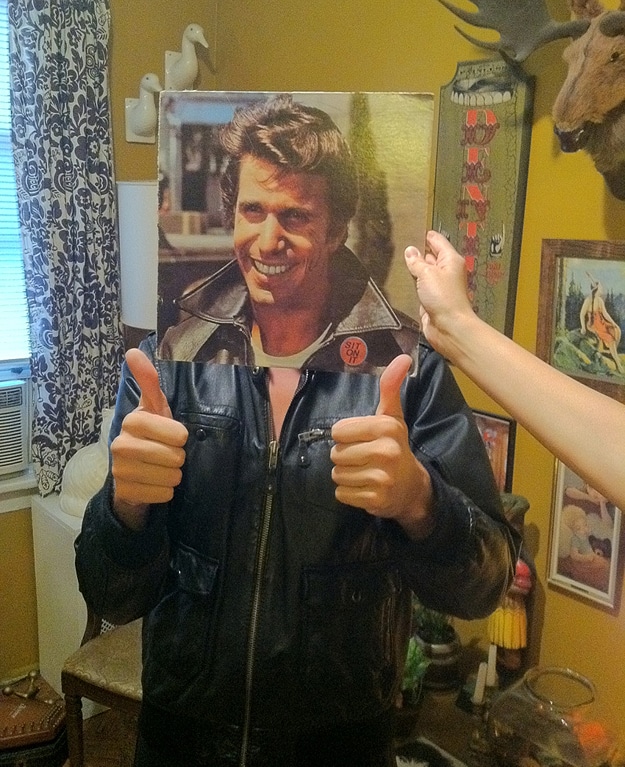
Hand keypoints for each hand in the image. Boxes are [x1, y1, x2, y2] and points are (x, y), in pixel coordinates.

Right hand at [111, 348, 187, 529]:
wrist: (133, 473)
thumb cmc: (151, 435)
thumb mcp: (155, 408)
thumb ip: (149, 382)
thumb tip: (132, 351)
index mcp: (132, 420)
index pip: (176, 433)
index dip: (181, 437)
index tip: (176, 437)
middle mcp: (120, 443)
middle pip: (174, 456)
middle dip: (178, 458)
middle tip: (168, 455)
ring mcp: (119, 469)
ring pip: (171, 476)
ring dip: (173, 475)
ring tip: (162, 469)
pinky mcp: (124, 491)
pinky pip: (163, 494)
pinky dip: (166, 491)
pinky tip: (155, 484)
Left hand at [330, 355, 433, 537]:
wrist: (413, 488)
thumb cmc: (395, 447)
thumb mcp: (392, 417)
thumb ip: (391, 387)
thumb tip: (404, 357)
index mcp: (386, 427)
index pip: (338, 431)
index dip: (345, 436)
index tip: (361, 440)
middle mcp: (386, 451)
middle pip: (336, 453)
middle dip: (344, 457)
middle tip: (363, 459)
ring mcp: (382, 477)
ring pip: (337, 474)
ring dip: (345, 475)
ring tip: (364, 472)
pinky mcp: (375, 499)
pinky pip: (342, 494)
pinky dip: (348, 493)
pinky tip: (364, 488)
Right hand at [404, 231, 473, 352]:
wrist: (448, 327)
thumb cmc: (443, 297)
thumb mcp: (427, 273)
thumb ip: (416, 262)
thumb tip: (410, 251)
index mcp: (450, 260)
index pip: (437, 241)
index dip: (426, 235)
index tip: (412, 228)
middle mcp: (446, 272)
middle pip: (430, 257)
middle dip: (417, 252)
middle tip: (398, 244)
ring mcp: (438, 287)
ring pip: (423, 273)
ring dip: (412, 270)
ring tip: (394, 261)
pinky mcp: (430, 300)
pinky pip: (419, 288)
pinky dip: (411, 285)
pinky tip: (399, 281)